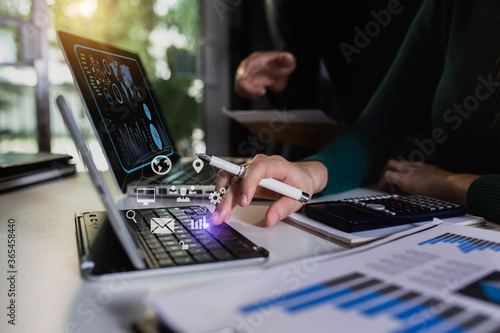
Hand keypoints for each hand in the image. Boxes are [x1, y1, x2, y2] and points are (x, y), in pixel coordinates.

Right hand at [210, 154, 327, 226]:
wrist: (300, 176)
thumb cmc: (299, 183)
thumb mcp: (298, 198)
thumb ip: (283, 208)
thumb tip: (270, 219)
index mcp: (276, 165)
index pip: (259, 168)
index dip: (248, 183)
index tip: (244, 202)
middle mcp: (260, 164)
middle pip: (239, 176)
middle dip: (228, 196)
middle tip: (222, 214)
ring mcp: (251, 169)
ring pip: (229, 177)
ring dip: (222, 195)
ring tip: (220, 214)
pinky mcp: (245, 177)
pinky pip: (229, 181)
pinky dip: (223, 194)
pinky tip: (223, 207)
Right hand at [234, 51, 295, 98]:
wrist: (276, 72)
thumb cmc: (281, 65)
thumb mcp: (288, 62)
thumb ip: (288, 60)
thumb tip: (286, 57)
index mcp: (258, 58)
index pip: (250, 63)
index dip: (246, 69)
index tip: (243, 77)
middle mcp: (247, 66)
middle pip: (241, 77)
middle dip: (250, 88)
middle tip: (264, 91)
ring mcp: (244, 75)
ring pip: (239, 86)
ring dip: (250, 92)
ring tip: (263, 91)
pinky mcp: (244, 83)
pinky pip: (241, 91)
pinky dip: (250, 94)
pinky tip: (259, 91)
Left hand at [379, 159, 479, 206]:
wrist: (451, 185)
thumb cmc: (452, 187)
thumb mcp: (445, 183)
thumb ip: (441, 186)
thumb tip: (445, 195)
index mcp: (426, 168)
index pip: (411, 165)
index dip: (405, 170)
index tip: (404, 177)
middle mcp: (416, 166)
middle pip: (399, 162)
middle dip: (391, 168)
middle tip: (388, 179)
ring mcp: (409, 171)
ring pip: (391, 164)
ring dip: (386, 173)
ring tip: (384, 183)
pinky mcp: (403, 179)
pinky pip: (387, 176)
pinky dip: (383, 181)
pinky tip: (382, 188)